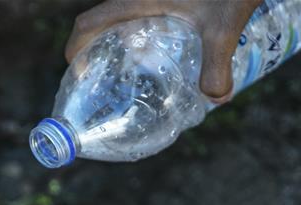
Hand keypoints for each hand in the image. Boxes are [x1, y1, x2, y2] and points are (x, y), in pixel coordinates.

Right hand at [65, 0, 261, 100]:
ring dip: (121, 41)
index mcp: (137, 0)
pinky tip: (167, 51)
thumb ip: (218, 64)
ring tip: (136, 71)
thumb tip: (215, 99)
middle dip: (97, 50)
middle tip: (105, 79)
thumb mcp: (224, 24)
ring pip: (124, 18)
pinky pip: (144, 14)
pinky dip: (144, 33)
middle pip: (102, 22)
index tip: (77, 72)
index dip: (76, 48)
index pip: (88, 23)